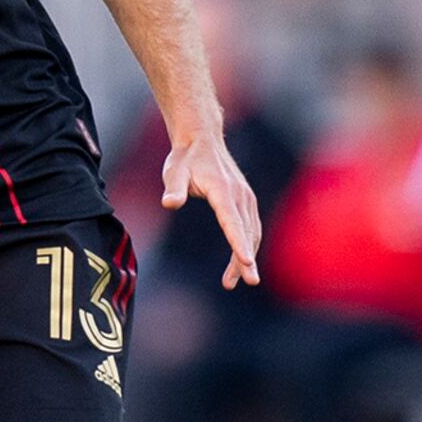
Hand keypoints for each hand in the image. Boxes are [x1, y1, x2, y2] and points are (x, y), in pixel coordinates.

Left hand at [161, 133, 262, 286]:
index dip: (239, 243)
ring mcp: (246, 198)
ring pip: (252, 233)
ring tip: (232, 281)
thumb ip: (174, 189)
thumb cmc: (185, 159)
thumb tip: (170, 203)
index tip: (246, 262)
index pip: (232, 221)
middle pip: (246, 232)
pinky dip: (248, 245)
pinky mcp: (246, 201)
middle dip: (247, 259)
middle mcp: (239, 195)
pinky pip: (251, 227)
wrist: (202, 140)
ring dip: (246, 257)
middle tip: (248, 282)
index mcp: (223, 190)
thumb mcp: (174, 172)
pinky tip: (240, 262)